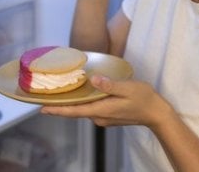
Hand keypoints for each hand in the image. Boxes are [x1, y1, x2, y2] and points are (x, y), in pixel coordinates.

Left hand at [40, 75, 169, 127]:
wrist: (156, 114)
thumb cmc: (144, 99)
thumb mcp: (129, 88)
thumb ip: (110, 85)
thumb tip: (93, 80)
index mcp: (102, 110)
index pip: (74, 111)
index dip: (57, 110)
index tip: (42, 108)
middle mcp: (99, 117)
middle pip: (75, 111)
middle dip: (59, 105)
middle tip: (44, 97)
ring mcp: (103, 118)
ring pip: (82, 109)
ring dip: (70, 103)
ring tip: (57, 93)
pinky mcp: (108, 115)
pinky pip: (90, 108)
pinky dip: (81, 102)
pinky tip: (78, 94)